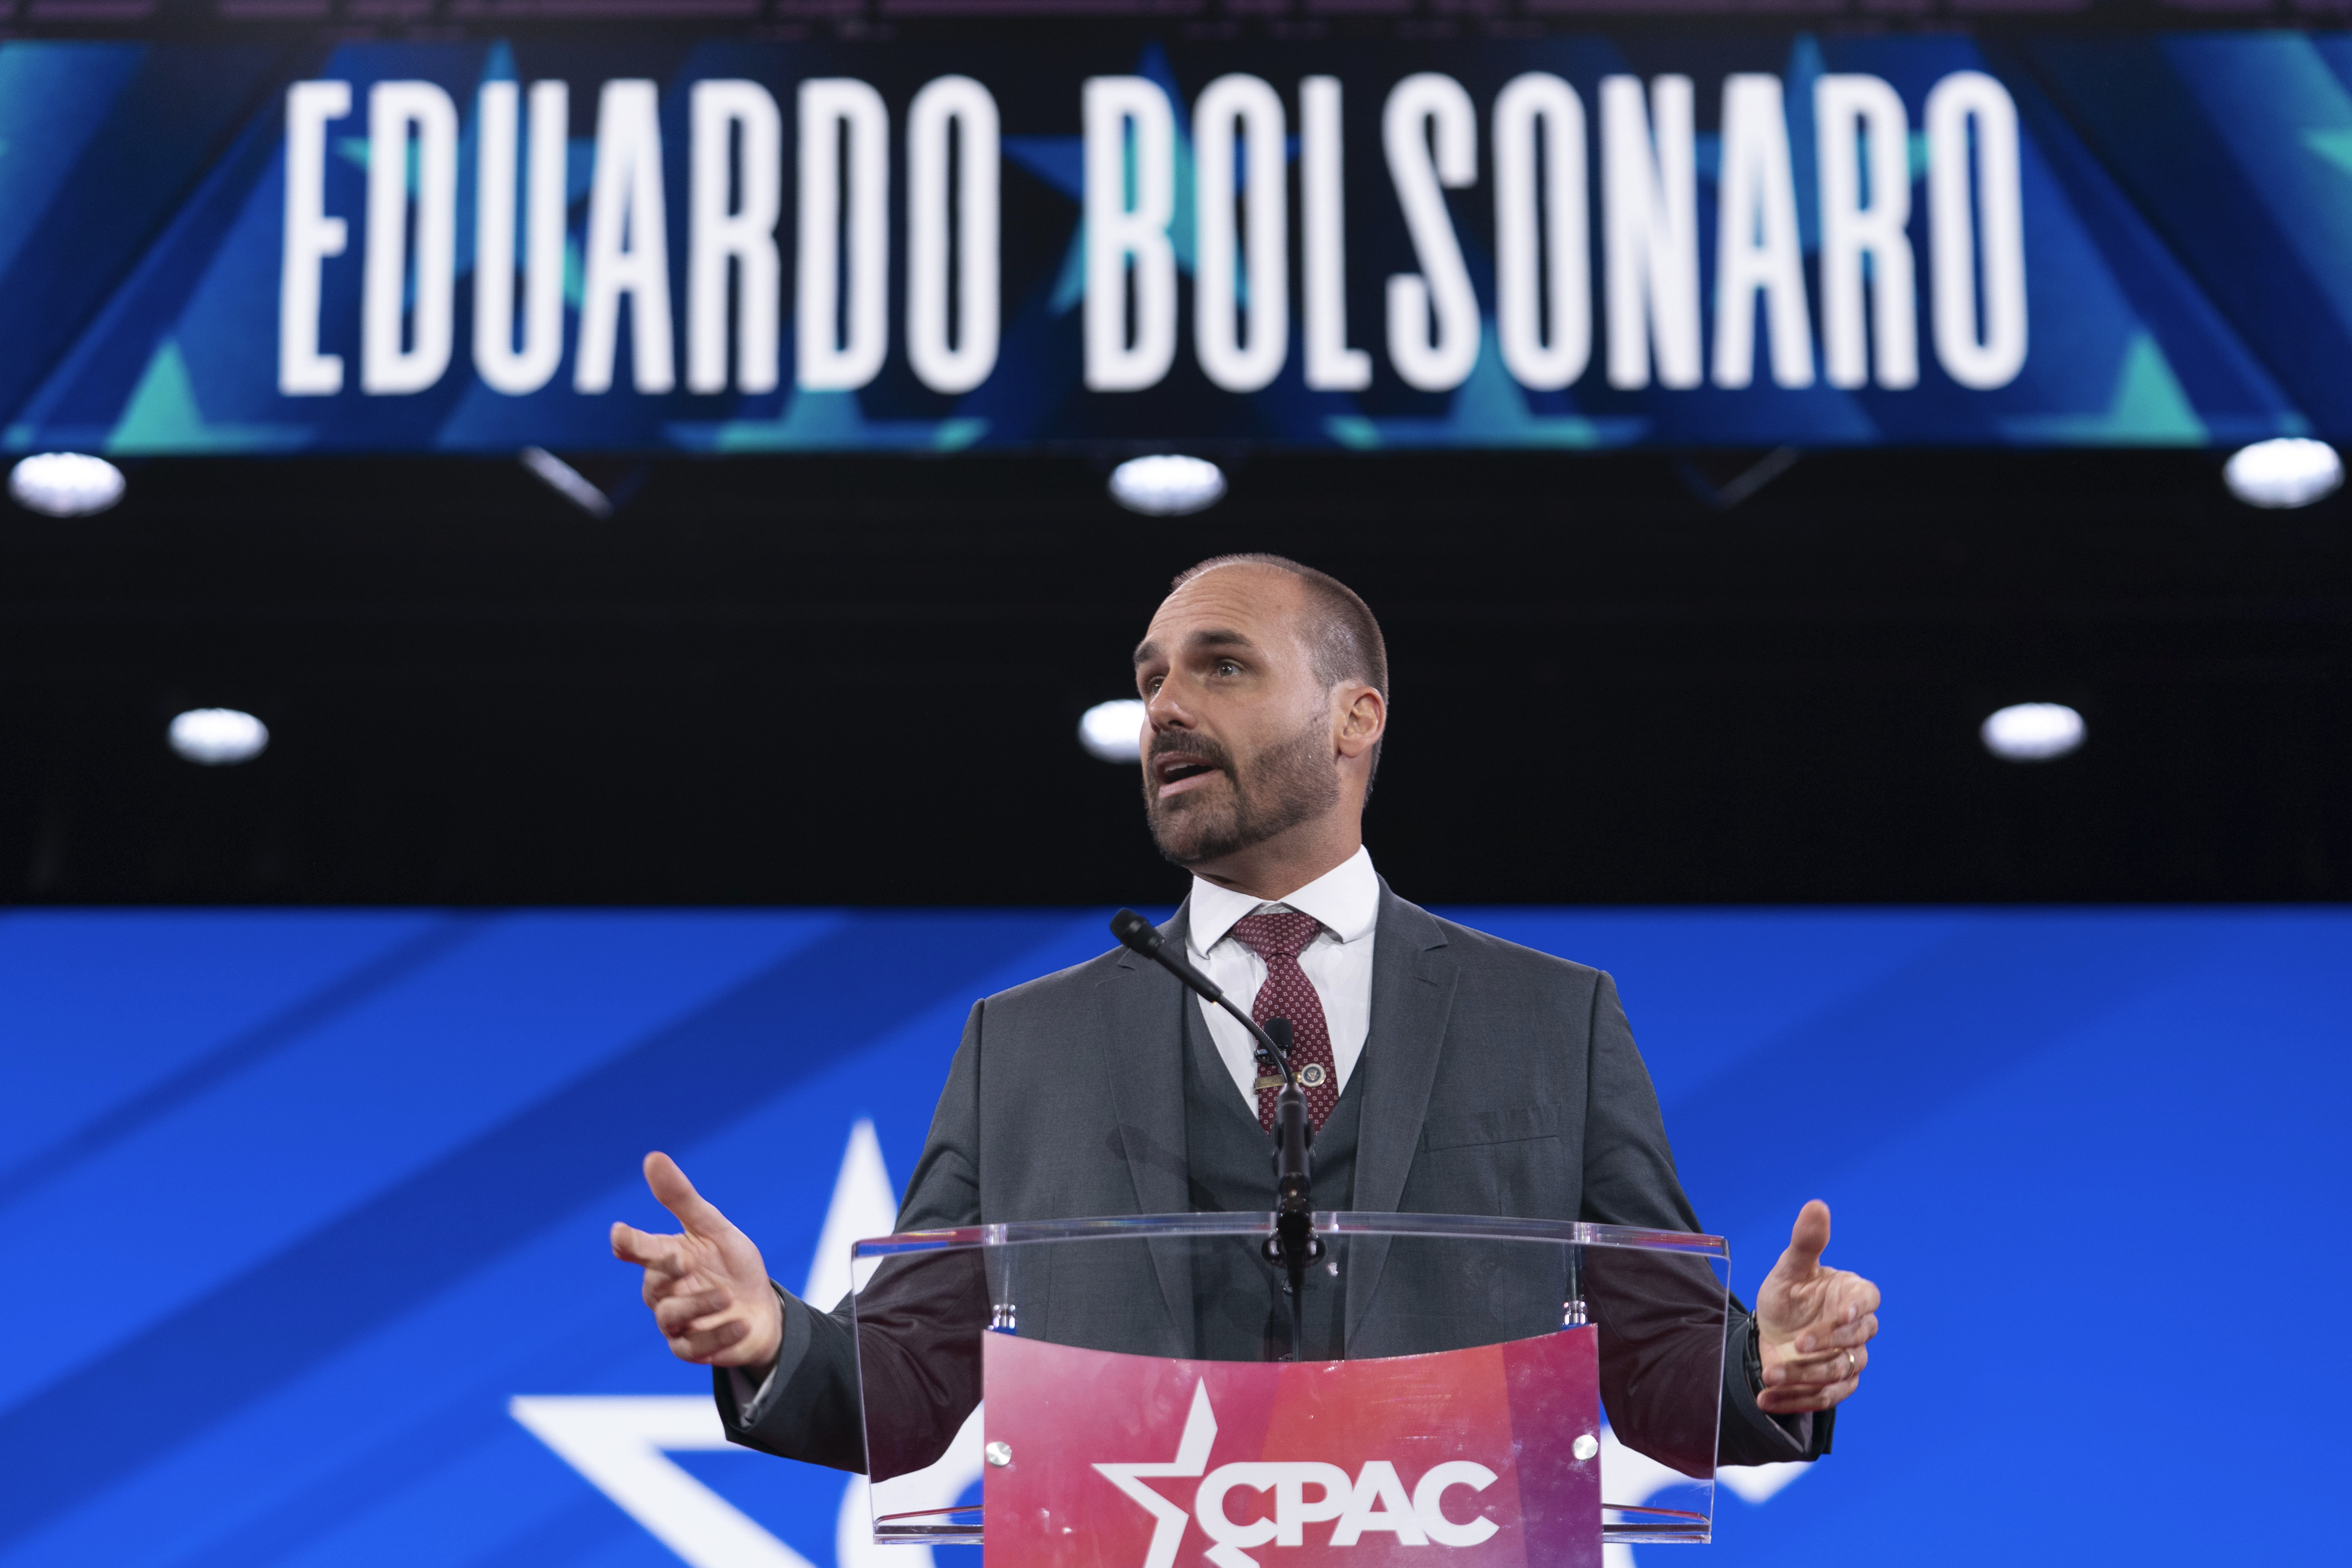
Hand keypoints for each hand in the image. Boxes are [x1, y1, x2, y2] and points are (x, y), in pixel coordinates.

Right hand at [611, 1152, 783, 1369]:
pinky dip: (718, 1334)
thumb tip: (652, 1158)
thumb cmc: (733, 1266)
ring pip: (670, 1316)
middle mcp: (664, 1291)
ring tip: (726, 1295)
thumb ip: (681, 1199)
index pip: (636, 1249)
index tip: (621, 1234)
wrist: (762, 1310)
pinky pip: (693, 1346)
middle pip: (652, 1284)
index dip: (627, 1242)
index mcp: (665, 1258)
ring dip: (698, 1304)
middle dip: (666, 1271)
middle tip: (683, 1259)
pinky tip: (741, 1322)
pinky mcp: (690, 1349)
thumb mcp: (714, 1229)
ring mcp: (675, 1323)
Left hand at [1753, 1199, 1879, 1413]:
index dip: (1856, 1310)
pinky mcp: (1836, 1385)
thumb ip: (1806, 1242)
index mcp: (1853, 1295)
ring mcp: (1849, 1359)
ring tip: (1770, 1375)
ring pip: (1839, 1373)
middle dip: (1825, 1346)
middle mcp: (1857, 1329)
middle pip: (1855, 1341)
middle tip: (1796, 1345)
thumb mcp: (1789, 1269)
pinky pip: (1824, 1398)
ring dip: (1805, 1377)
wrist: (1770, 1330)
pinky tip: (1765, 1399)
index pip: (1868, 1302)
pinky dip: (1795, 1401)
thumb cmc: (1787, 1295)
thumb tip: (1817, 1204)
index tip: (1839, 1315)